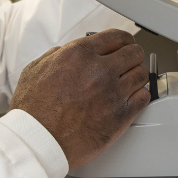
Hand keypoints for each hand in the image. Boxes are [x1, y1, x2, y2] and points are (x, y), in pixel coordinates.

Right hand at [9, 30, 148, 168]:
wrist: (38, 141)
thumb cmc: (33, 111)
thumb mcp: (35, 70)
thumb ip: (55, 56)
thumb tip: (64, 53)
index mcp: (79, 54)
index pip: (116, 36)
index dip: (124, 40)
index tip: (125, 45)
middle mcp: (98, 70)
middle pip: (134, 53)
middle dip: (132, 56)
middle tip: (129, 63)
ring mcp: (112, 92)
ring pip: (142, 74)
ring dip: (136, 76)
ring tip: (130, 82)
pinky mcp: (120, 116)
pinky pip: (144, 98)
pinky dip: (140, 96)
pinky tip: (132, 99)